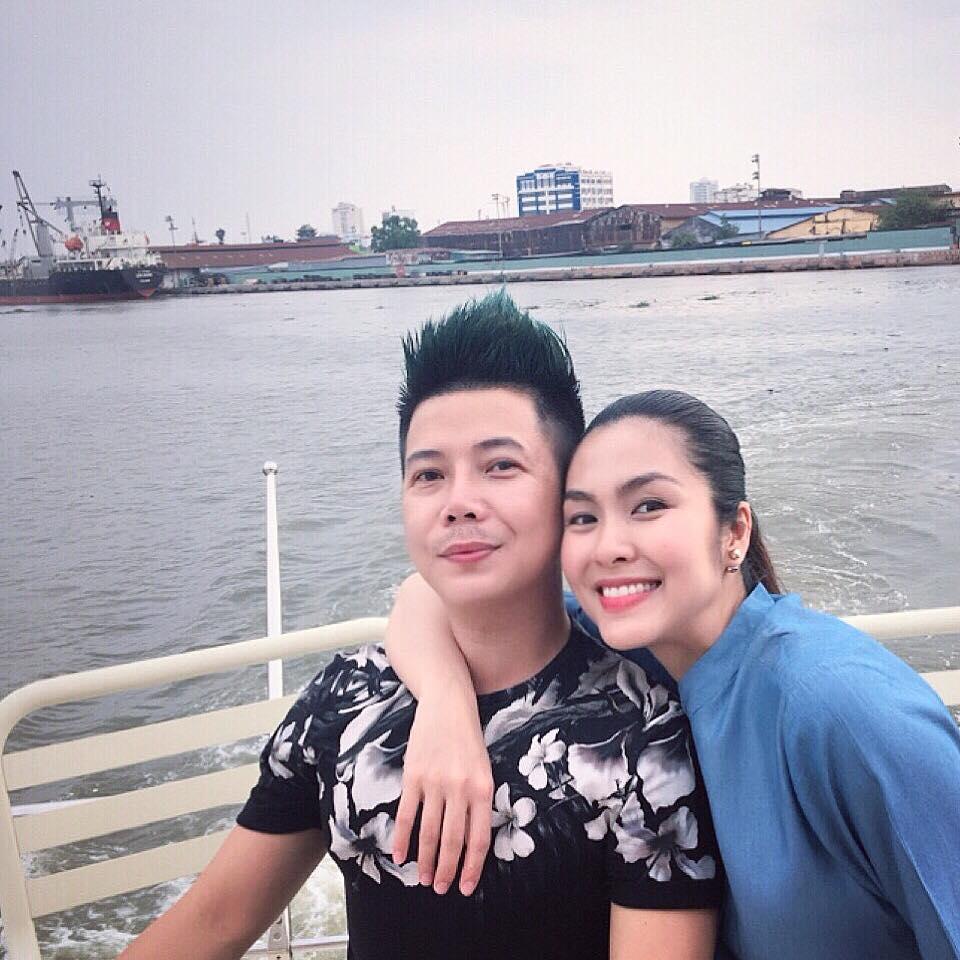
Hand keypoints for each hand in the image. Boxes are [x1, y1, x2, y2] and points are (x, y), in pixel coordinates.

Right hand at [392, 693, 492, 895]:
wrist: (448, 703)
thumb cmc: (469, 738)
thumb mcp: (484, 768)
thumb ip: (478, 801)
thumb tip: (470, 841)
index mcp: (483, 788)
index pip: (479, 838)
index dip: (472, 866)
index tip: (466, 887)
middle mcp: (460, 788)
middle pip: (453, 840)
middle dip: (447, 870)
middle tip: (441, 889)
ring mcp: (435, 782)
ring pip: (429, 832)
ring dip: (426, 860)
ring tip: (425, 879)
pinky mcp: (413, 776)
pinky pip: (406, 815)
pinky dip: (402, 839)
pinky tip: (400, 856)